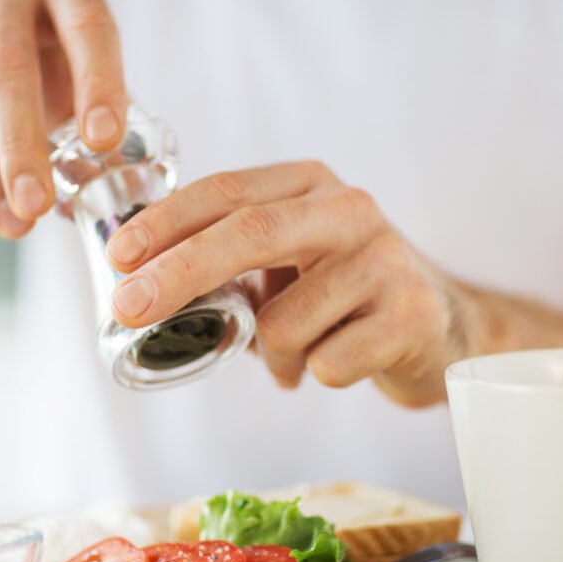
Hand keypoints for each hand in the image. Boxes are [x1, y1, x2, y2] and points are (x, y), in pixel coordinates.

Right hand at [0, 0, 125, 237]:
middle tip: (36, 206)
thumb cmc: (38, 60)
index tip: (103, 142)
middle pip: (8, 66)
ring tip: (11, 223)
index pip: (89, 29)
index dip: (98, 85)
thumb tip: (120, 194)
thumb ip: (99, 122)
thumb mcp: (76, 74)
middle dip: (23, 145)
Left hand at [104, 161, 472, 405]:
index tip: (119, 256)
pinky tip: (344, 361)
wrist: (443, 327)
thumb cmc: (345, 295)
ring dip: (274, 356)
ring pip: (284, 323)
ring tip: (299, 356)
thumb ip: (230, 261)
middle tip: (130, 308)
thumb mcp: (289, 260)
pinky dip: (316, 376)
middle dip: (179, 271)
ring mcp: (386, 260)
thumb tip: (139, 288)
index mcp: (311, 185)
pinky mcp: (411, 314)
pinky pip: (327, 364)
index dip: (167, 221)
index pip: (228, 189)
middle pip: (251, 232)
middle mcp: (350, 210)